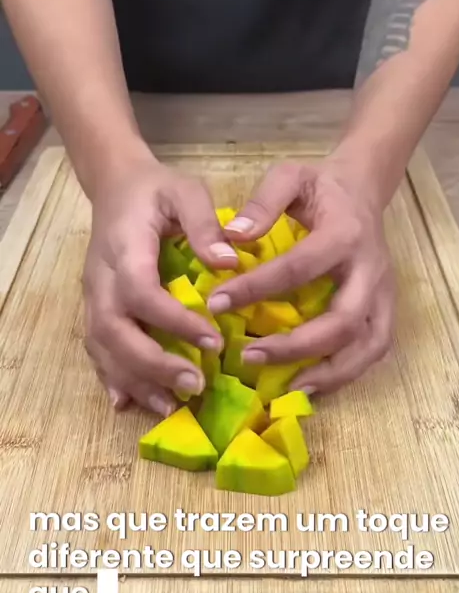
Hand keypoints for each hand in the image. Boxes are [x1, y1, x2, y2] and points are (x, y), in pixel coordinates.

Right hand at [83, 151, 237, 414]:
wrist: (117, 186)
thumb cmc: (157, 190)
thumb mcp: (186, 191)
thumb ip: (205, 224)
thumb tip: (229, 263)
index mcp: (124, 248)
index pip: (141, 293)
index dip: (174, 321)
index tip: (214, 340)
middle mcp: (101, 278)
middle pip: (114, 330)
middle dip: (152, 363)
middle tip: (194, 384)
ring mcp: (94, 297)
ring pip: (103, 347)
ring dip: (134, 380)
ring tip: (170, 407)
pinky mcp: (97, 308)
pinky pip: (97, 349)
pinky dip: (112, 377)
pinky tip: (129, 403)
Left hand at [208, 156, 395, 394]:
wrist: (363, 188)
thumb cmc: (320, 186)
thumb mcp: (289, 176)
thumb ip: (262, 202)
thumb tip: (231, 238)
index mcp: (345, 233)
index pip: (299, 268)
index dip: (257, 288)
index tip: (216, 303)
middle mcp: (371, 269)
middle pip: (342, 321)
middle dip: (295, 345)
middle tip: (249, 355)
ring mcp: (383, 293)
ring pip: (367, 346)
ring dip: (328, 372)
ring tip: (285, 387)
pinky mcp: (385, 308)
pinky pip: (373, 349)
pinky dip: (345, 373)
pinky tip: (310, 384)